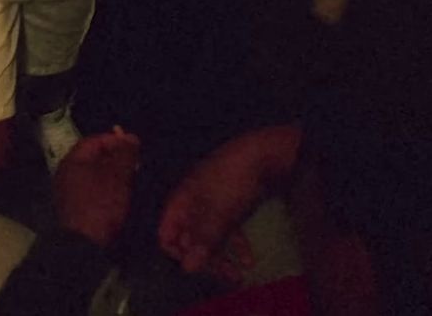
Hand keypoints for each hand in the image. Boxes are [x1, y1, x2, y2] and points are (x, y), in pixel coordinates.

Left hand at [55, 128, 140, 247]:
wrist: (85, 246)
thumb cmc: (101, 205)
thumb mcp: (117, 176)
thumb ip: (124, 154)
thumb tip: (130, 137)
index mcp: (72, 161)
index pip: (94, 141)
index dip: (115, 140)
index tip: (135, 146)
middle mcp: (67, 174)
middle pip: (93, 158)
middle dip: (116, 158)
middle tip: (137, 162)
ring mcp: (70, 193)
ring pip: (95, 175)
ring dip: (114, 174)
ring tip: (133, 178)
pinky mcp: (77, 209)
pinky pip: (94, 190)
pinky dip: (108, 188)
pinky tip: (122, 194)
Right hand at [158, 126, 300, 277]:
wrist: (265, 153)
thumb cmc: (233, 181)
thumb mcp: (217, 213)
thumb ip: (202, 241)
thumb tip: (187, 269)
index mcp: (180, 202)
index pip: (166, 235)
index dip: (178, 254)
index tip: (196, 268)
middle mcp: (192, 204)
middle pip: (190, 240)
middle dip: (206, 261)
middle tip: (225, 278)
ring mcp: (212, 203)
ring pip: (210, 237)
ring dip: (223, 258)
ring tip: (239, 276)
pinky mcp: (231, 203)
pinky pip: (227, 229)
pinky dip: (235, 245)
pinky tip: (249, 260)